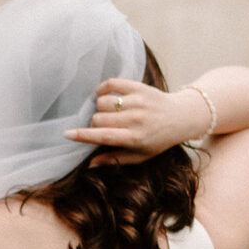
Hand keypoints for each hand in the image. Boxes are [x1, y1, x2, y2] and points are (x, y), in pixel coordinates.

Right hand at [67, 79, 209, 161]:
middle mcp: (136, 119)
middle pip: (99, 118)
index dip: (83, 135)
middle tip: (102, 126)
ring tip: (108, 112)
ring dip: (100, 108)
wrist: (181, 117)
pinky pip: (111, 83)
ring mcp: (138, 101)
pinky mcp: (139, 87)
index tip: (66, 134)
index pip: (103, 136)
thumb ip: (114, 159)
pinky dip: (102, 88)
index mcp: (135, 138)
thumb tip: (90, 165)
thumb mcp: (140, 156)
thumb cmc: (158, 140)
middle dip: (94, 123)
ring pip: (103, 102)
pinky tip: (102, 95)